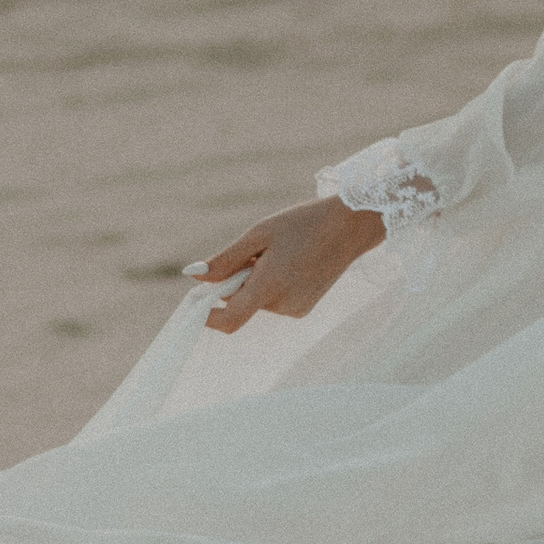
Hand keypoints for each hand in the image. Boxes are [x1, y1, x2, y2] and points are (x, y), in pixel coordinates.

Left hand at [189, 197, 383, 332]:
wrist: (350, 227)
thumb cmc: (303, 223)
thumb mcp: (259, 234)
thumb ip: (225, 259)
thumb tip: (193, 275)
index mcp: (269, 286)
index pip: (230, 319)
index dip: (208, 316)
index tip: (195, 301)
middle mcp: (283, 306)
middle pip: (241, 303)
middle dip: (237, 282)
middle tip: (255, 252)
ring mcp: (296, 310)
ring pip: (258, 300)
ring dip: (256, 281)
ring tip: (280, 253)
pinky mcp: (304, 308)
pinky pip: (274, 301)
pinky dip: (272, 285)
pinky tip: (291, 262)